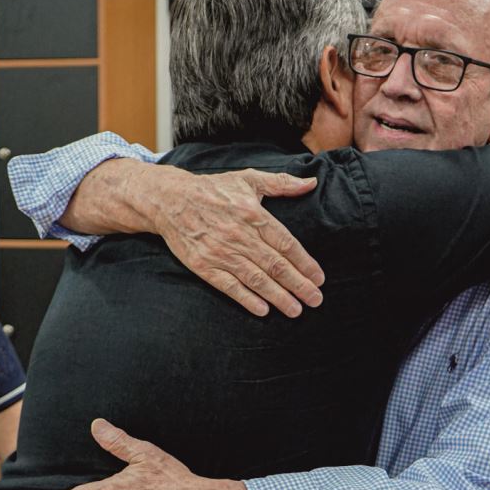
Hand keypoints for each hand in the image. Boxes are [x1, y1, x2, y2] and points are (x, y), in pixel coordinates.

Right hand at [139, 162, 324, 317]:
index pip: (286, 243)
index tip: (319, 278)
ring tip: (296, 309)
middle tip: (315, 299)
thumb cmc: (213, 189)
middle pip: (275, 265)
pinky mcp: (204, 266)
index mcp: (253, 214)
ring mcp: (221, 252)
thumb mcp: (248, 179)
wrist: (170, 200)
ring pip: (256, 279)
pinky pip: (230, 286)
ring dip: (278, 297)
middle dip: (299, 285)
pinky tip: (263, 310)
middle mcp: (239, 235)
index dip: (305, 263)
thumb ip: (282, 183)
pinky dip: (247, 299)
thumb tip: (311, 183)